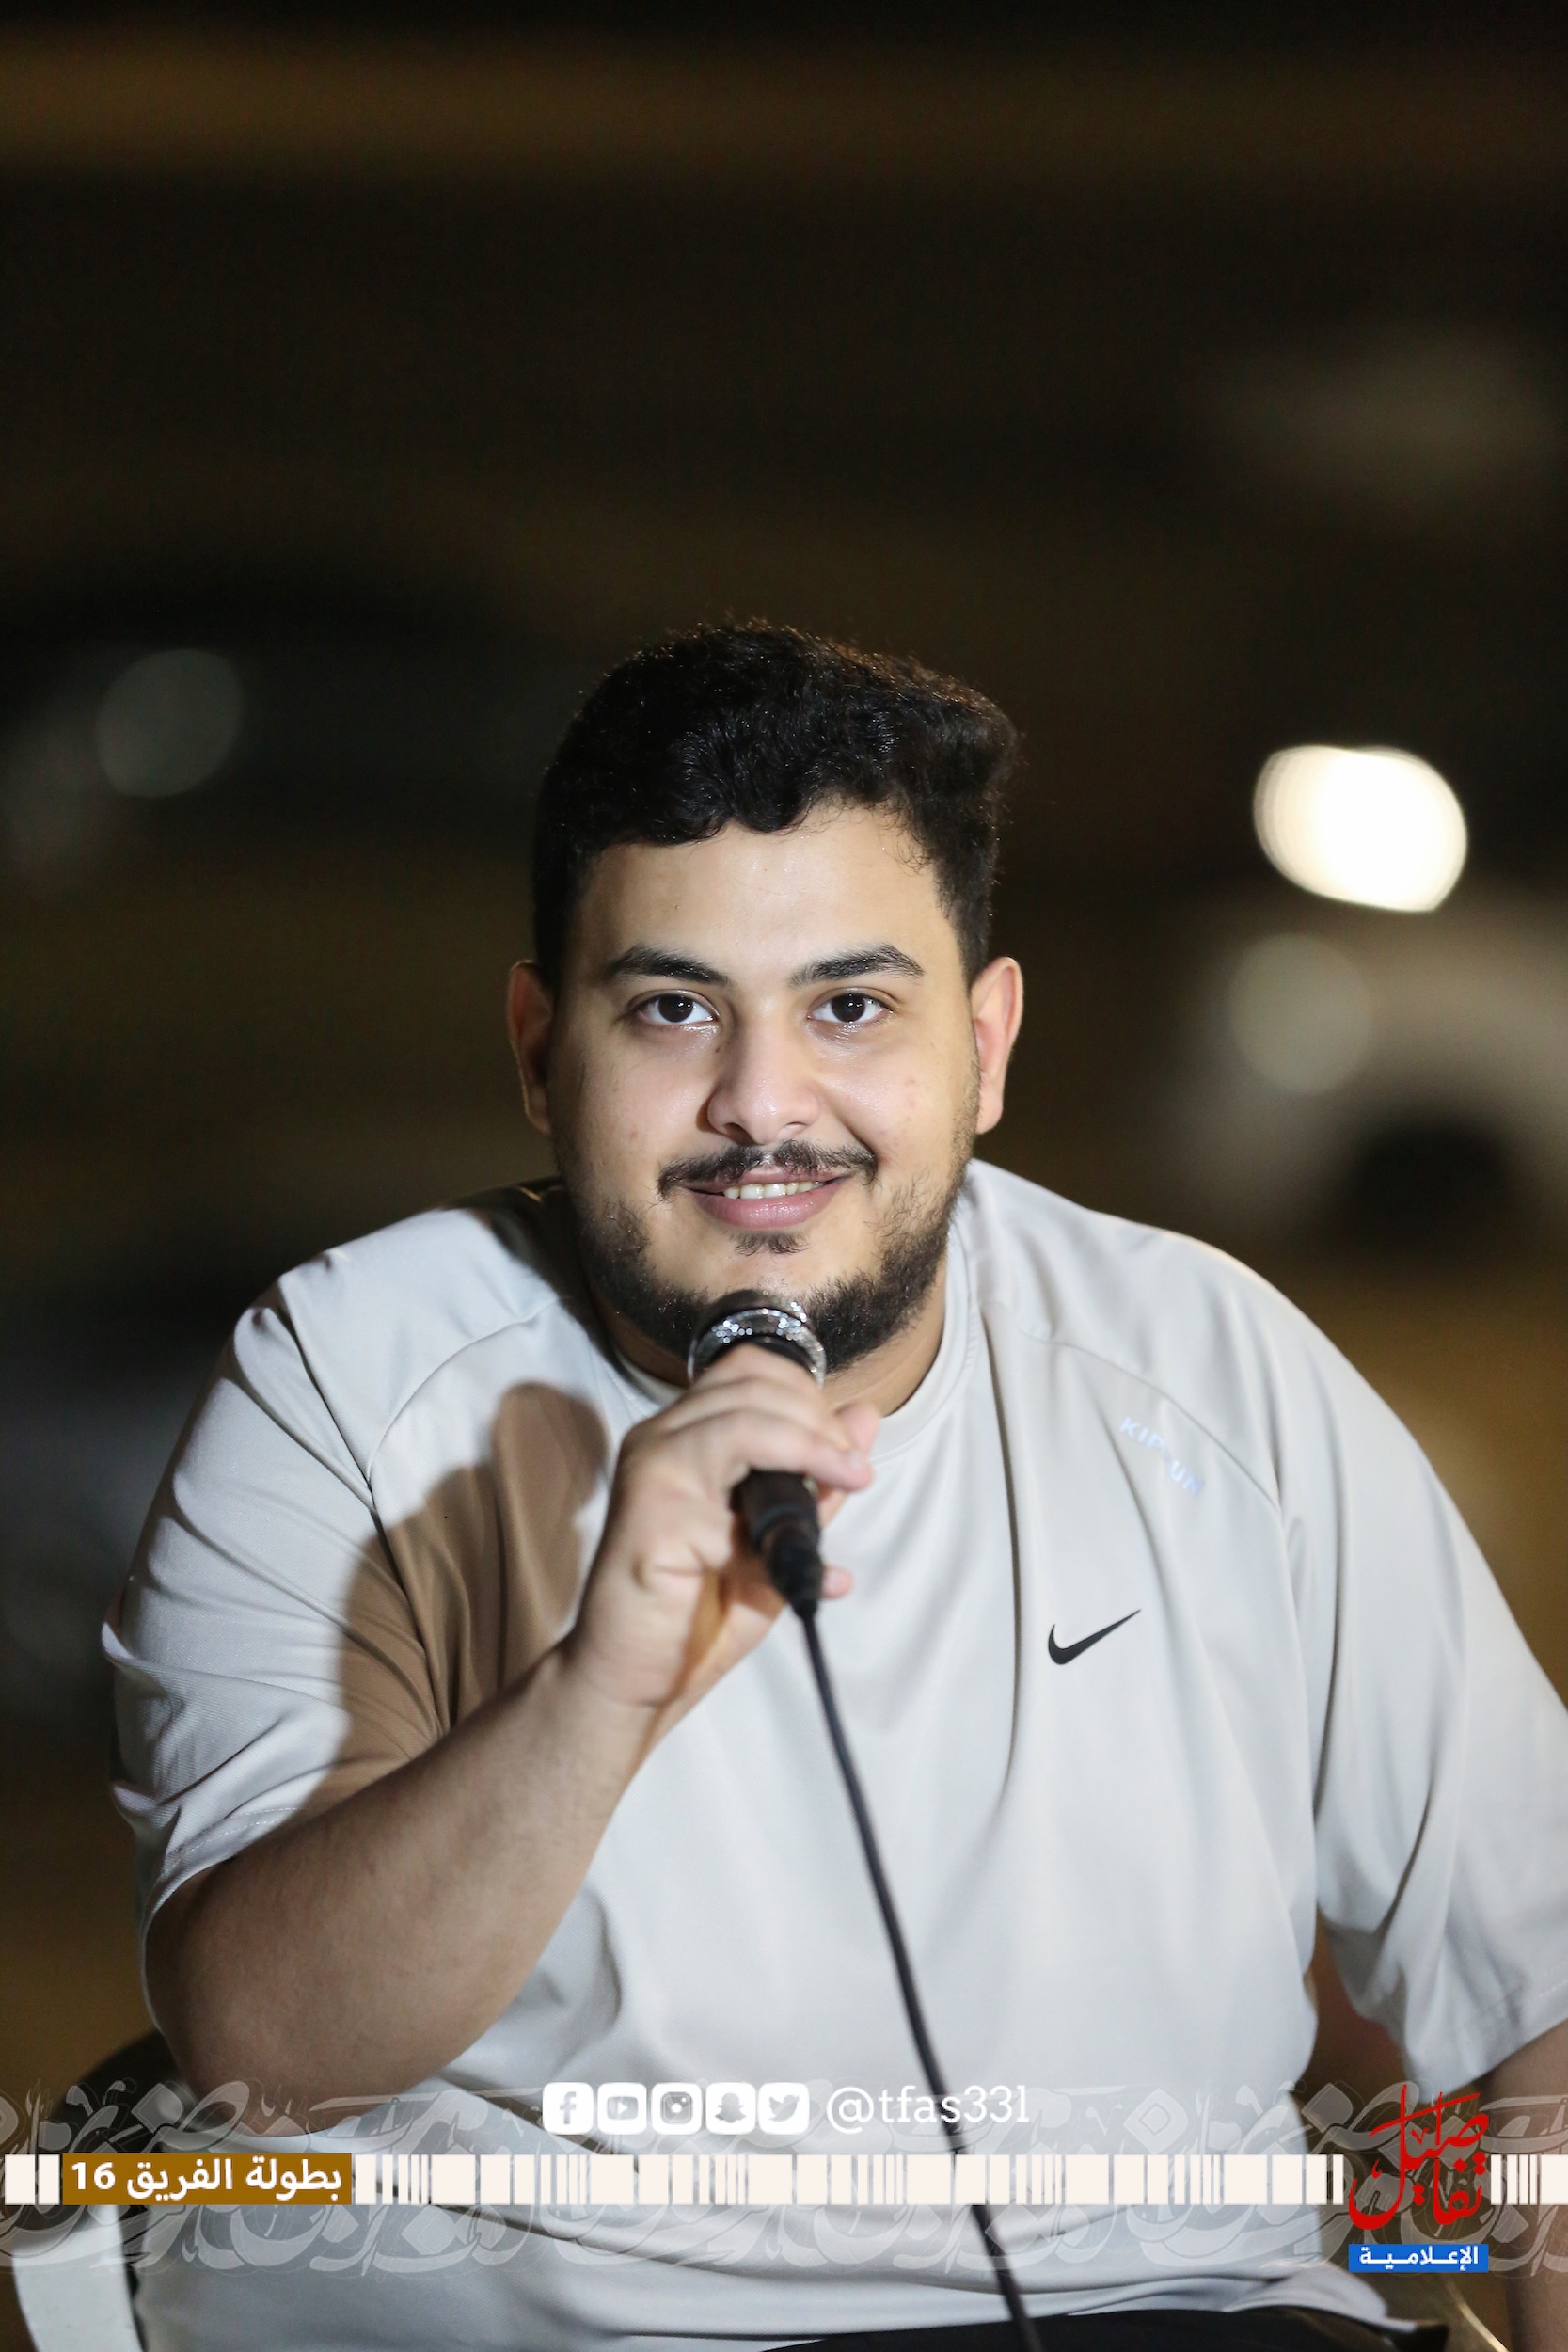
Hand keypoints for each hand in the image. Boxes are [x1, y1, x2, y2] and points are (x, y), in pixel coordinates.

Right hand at [562, 1345, 878, 1737]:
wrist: (634, 1682)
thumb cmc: (697, 1612)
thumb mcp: (777, 1538)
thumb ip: (815, 1479)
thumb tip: (865, 1417)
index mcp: (685, 1436)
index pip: (750, 1369)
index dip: (807, 1394)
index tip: (847, 1449)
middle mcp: (659, 1438)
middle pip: (752, 1383)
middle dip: (818, 1419)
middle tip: (852, 1471)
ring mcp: (650, 1470)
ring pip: (742, 1417)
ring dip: (809, 1445)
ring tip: (846, 1482)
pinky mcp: (651, 1512)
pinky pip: (729, 1489)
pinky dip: (778, 1516)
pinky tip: (797, 1563)